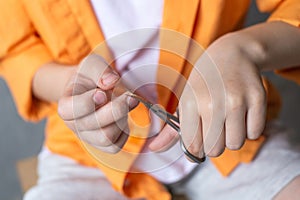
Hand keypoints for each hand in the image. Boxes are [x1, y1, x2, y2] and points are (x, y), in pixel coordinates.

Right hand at [58, 54, 137, 152]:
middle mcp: (75, 125)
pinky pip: (116, 145)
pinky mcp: (103, 144)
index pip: (71, 111)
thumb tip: (111, 82)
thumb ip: (100, 71)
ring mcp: (89, 137)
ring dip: (121, 119)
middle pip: (95, 127)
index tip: (102, 93)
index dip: (88, 103)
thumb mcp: (92, 65)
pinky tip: (123, 116)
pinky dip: (124, 131)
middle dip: (116, 110)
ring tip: (124, 104)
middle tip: (129, 96)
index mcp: (66, 106)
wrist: (92, 88)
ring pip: (107, 138)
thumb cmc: (90, 77)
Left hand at [150, 33, 266, 158]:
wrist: (232, 54)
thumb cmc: (204, 82)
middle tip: (215, 127)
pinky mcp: (257, 98)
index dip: (197, 148)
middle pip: (215, 150)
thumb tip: (154, 148)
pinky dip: (249, 129)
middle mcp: (212, 102)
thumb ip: (170, 129)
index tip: (200, 140)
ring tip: (229, 120)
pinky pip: (255, 133)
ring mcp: (236, 100)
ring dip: (232, 137)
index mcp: (190, 103)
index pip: (193, 146)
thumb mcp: (185, 101)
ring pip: (235, 144)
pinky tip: (242, 114)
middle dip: (215, 144)